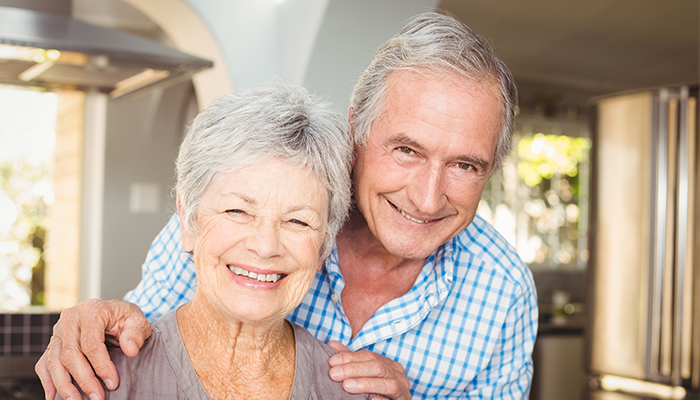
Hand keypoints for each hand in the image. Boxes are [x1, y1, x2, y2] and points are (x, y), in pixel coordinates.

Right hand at [35, 299, 150, 399]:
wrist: (114, 312)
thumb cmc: (125, 318)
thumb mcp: (137, 320)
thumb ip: (135, 334)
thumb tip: (130, 350)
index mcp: (91, 310)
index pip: (91, 344)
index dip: (101, 366)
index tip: (112, 383)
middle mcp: (70, 318)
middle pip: (70, 355)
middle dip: (84, 380)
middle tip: (97, 397)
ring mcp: (58, 330)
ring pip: (54, 362)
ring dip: (64, 386)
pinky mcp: (53, 342)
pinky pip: (44, 363)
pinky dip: (48, 382)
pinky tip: (55, 397)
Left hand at [327, 341, 410, 399]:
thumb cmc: (373, 392)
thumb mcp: (362, 374)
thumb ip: (350, 360)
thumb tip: (332, 344)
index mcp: (389, 365)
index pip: (369, 356)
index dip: (350, 357)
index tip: (332, 362)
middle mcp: (399, 376)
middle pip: (378, 367)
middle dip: (354, 369)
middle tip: (334, 374)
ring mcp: (403, 392)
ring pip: (388, 384)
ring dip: (366, 384)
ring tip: (346, 385)